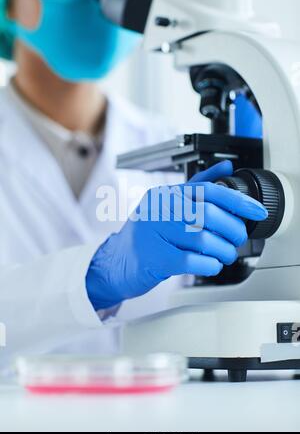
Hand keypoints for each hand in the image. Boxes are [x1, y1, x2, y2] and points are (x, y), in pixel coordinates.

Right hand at [86, 161, 267, 309]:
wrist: (115, 262)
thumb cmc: (147, 236)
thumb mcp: (168, 206)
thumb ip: (197, 187)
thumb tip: (225, 169)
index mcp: (165, 195)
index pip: (208, 190)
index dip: (237, 201)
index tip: (257, 211)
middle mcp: (158, 210)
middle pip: (208, 214)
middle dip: (233, 229)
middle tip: (238, 239)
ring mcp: (153, 233)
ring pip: (202, 237)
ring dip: (223, 249)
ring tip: (226, 254)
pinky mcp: (154, 258)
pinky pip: (191, 260)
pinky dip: (209, 264)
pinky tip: (211, 264)